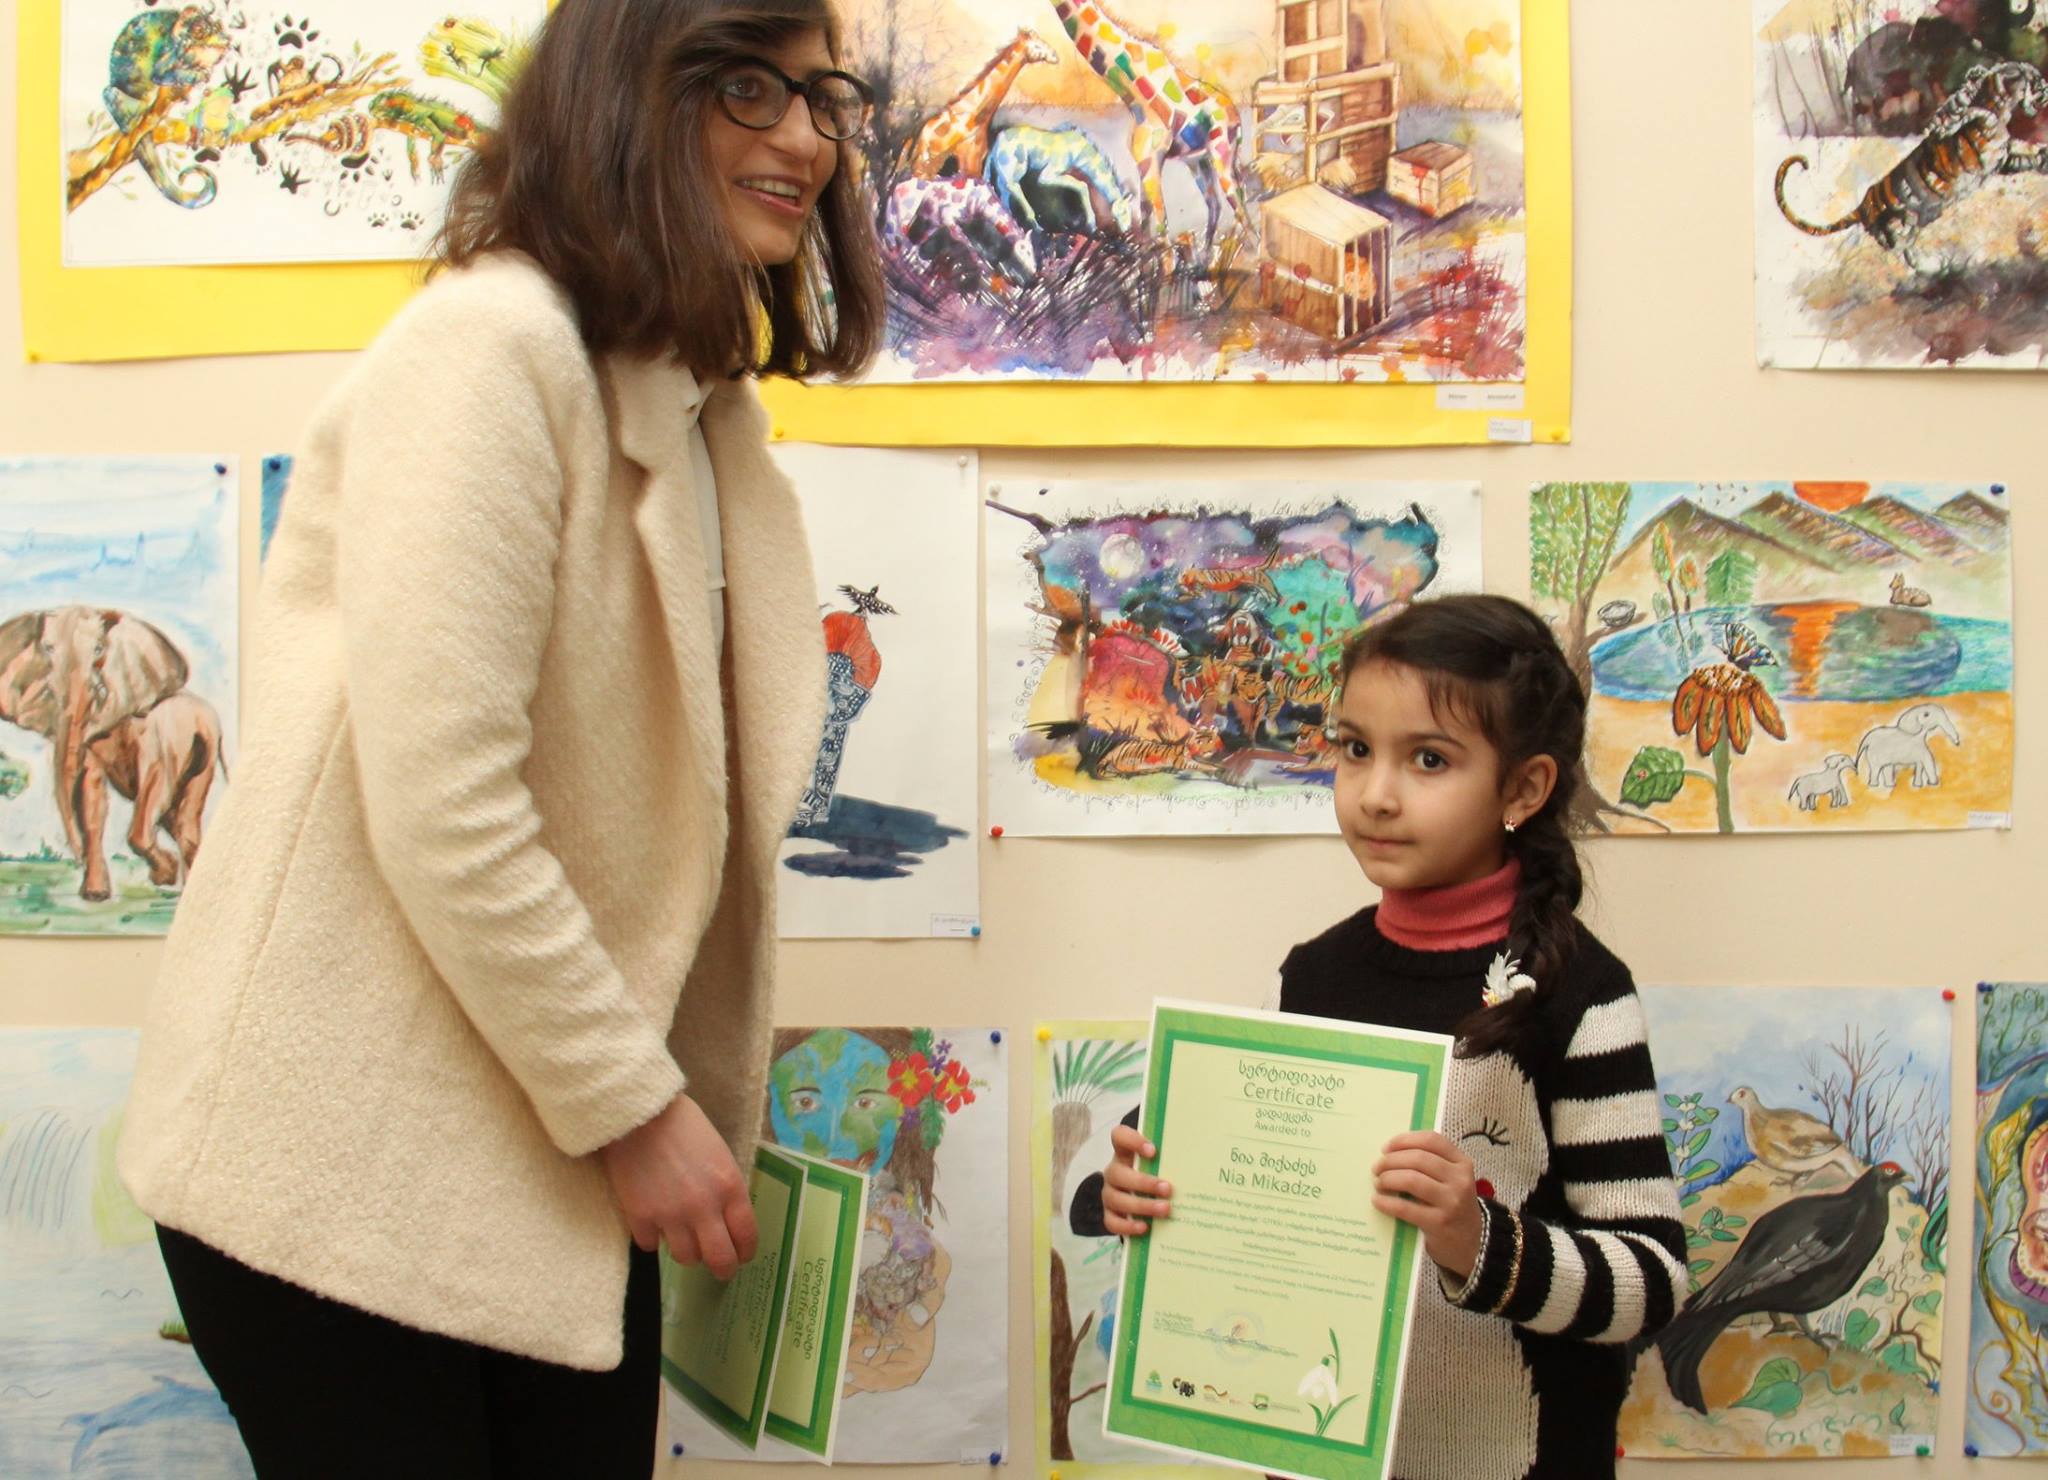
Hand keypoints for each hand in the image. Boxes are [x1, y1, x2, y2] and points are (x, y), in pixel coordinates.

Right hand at [599, 1092, 757, 1279]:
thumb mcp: (719, 1154)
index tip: (742, 1256)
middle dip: (723, 1268)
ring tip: (683, 1237)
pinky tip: (653, 1222)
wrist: (639, 1114)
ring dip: (687, 1251)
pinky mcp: (640, 1217)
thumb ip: (726, 1188)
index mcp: (730, 1187)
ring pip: (686, 1258)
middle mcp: (704, 1207)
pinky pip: (651, 1245)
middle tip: (719, 1268)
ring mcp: (670, 1215)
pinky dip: (653, 1237)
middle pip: (720, 1259)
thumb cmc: (684, 1126)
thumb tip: (728, 1219)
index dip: (746, 1252)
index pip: (747, 1236)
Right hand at [1101, 1122, 1171, 1236]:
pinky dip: (1128, 1225)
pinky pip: (1112, 1221)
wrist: (1144, 1197)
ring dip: (1142, 1205)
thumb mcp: (1163, 1164)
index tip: (1153, 1151)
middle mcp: (1114, 1172)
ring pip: (1116, 1199)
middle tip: (1168, 1189)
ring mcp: (1110, 1194)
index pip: (1120, 1136)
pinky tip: (1145, 1227)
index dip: (1132, 1141)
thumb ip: (1175, 1158)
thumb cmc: (1158, 1175)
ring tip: (1165, 1209)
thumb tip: (1208, 1159)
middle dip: (1143, 1182)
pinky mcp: (1110, 1215)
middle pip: (1118, 1173)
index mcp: (1126, 1153)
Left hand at [1371, 1131, 1483, 1281]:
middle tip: (1377, 1167)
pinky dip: (1387, 1202)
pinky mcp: (1439, 1223)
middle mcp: (1460, 1179)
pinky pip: (1405, 1207)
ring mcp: (1451, 1201)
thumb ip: (1430, 1165)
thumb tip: (1389, 1153)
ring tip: (1378, 1183)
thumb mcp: (1450, 1181)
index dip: (1404, 1140)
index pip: (1431, 1140)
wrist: (1470, 1242)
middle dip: (1391, 1160)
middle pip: (1418, 1158)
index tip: (1386, 1148)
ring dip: (1388, 1178)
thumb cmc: (1452, 1205)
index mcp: (1462, 1163)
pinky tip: (1377, 1201)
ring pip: (1411, 1179)